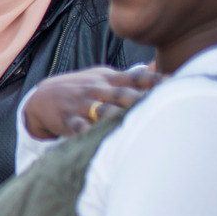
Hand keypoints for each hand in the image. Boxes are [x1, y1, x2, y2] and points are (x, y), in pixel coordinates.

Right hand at [22, 66, 164, 139]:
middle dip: (141, 100)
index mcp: (108, 79)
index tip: (175, 85)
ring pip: (103, 111)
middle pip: (123, 94)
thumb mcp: (102, 77)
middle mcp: (97, 90)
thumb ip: (129, 78)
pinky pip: (80, 128)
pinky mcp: (68, 121)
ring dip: (119, 117)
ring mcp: (82, 105)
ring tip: (135, 125)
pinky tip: (99, 140)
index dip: (156, 81)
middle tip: (162, 107)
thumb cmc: (81, 89)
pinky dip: (89, 134)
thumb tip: (163, 75)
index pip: (136, 77)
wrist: (41, 97)